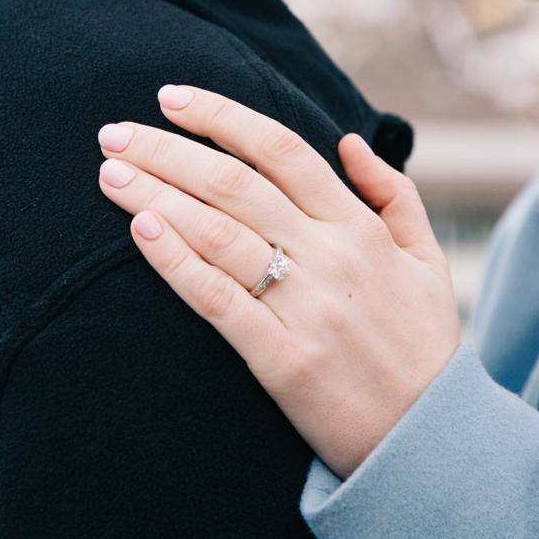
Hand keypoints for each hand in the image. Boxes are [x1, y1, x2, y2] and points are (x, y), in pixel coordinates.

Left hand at [96, 85, 459, 478]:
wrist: (428, 441)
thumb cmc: (422, 348)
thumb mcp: (427, 261)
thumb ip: (393, 194)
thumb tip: (348, 140)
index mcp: (360, 228)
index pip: (280, 150)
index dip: (221, 117)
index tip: (171, 97)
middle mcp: (330, 257)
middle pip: (234, 182)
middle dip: (167, 150)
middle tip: (113, 132)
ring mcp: (305, 307)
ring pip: (218, 232)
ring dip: (156, 196)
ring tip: (110, 174)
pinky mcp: (281, 359)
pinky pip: (217, 298)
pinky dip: (176, 261)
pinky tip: (140, 232)